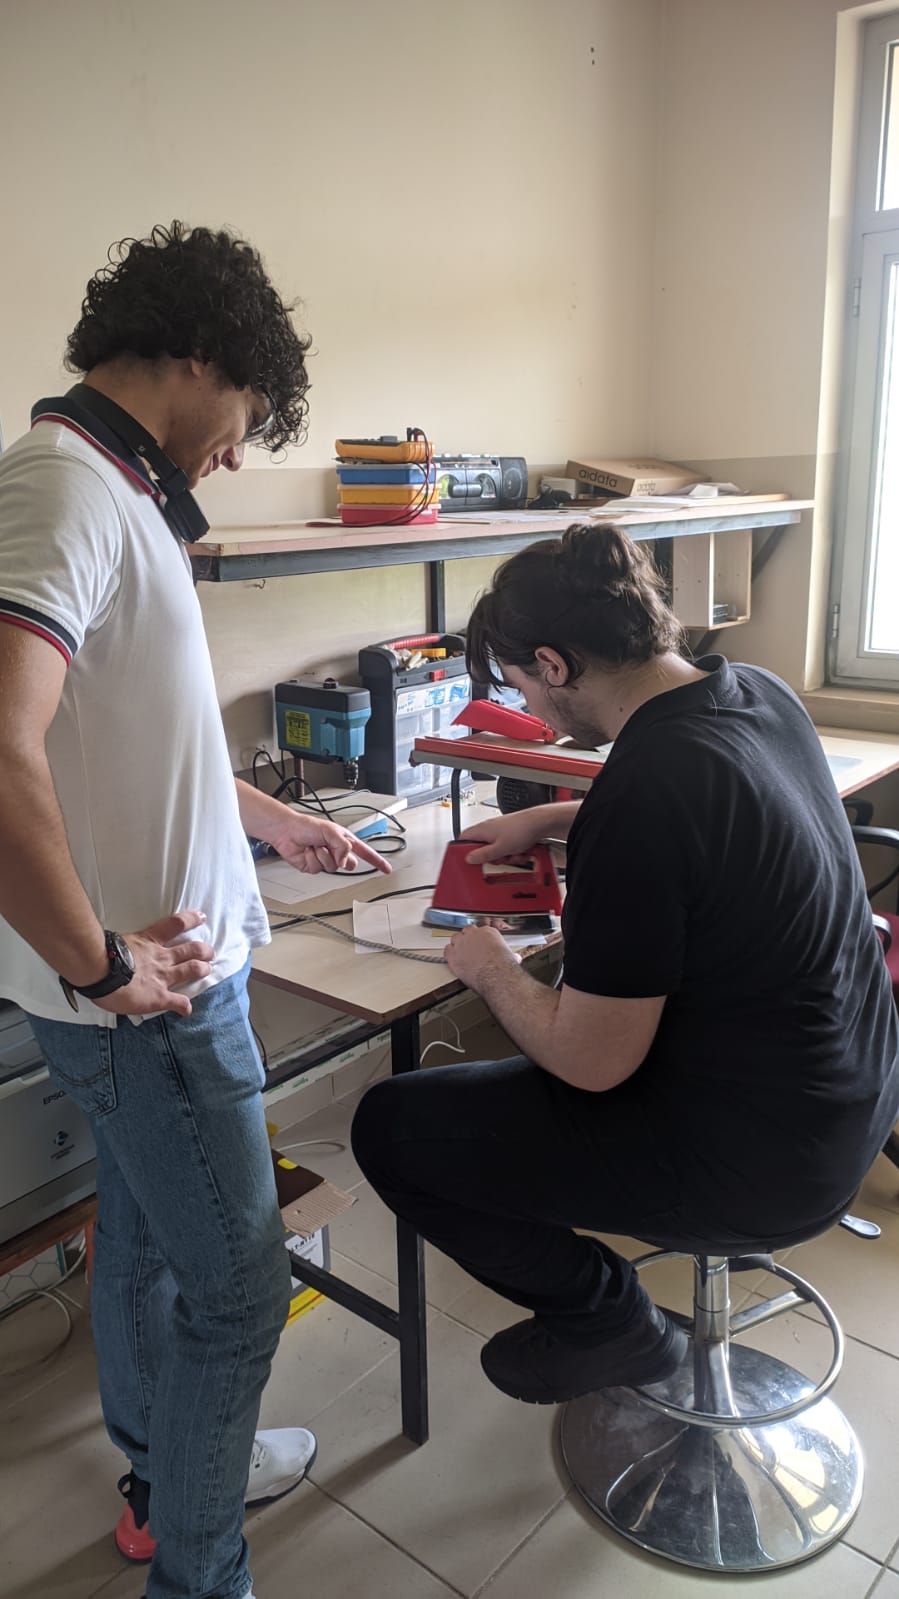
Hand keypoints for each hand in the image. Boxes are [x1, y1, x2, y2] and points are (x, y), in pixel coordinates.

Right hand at [94, 910, 215, 1018]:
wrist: (100, 972)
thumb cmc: (100, 955)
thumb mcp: (116, 942)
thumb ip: (122, 944)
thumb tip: (113, 945)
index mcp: (149, 941)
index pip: (175, 924)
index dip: (191, 920)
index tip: (202, 918)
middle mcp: (161, 957)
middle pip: (191, 949)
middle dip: (203, 950)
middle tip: (209, 952)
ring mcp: (163, 976)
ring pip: (192, 969)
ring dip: (202, 969)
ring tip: (207, 969)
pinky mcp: (160, 996)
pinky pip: (178, 1002)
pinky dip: (185, 1006)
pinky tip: (187, 1010)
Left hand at [267, 812, 391, 876]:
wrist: (287, 832)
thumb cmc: (307, 826)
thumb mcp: (331, 831)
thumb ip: (343, 846)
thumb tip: (345, 861)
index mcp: (344, 841)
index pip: (365, 853)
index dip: (377, 861)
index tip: (386, 869)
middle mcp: (336, 851)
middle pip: (350, 865)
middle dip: (340, 857)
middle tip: (331, 848)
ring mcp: (325, 860)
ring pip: (333, 868)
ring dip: (323, 856)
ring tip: (315, 846)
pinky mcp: (314, 867)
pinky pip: (318, 870)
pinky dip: (312, 860)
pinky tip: (307, 851)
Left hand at [444, 923, 520, 990]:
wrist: (495, 975)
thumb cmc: (503, 966)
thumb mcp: (511, 956)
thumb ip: (510, 953)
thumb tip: (515, 957)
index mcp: (488, 932)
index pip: (480, 928)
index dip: (479, 937)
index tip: (479, 942)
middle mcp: (473, 934)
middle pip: (466, 931)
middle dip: (468, 939)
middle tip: (471, 948)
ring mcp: (461, 943)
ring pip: (455, 939)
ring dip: (458, 945)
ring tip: (461, 953)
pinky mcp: (453, 954)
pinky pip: (447, 950)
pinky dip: (449, 954)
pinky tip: (452, 958)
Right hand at [459, 809, 550, 865]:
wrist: (539, 823)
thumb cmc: (521, 829)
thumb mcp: (500, 848)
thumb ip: (483, 855)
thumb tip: (469, 858)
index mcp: (482, 830)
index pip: (463, 839)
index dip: (462, 850)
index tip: (467, 860)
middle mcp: (489, 830)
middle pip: (482, 849)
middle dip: (492, 858)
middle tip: (499, 858)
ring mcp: (500, 832)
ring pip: (496, 851)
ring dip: (505, 857)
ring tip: (513, 854)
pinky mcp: (510, 835)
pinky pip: (507, 849)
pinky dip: (513, 853)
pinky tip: (520, 852)